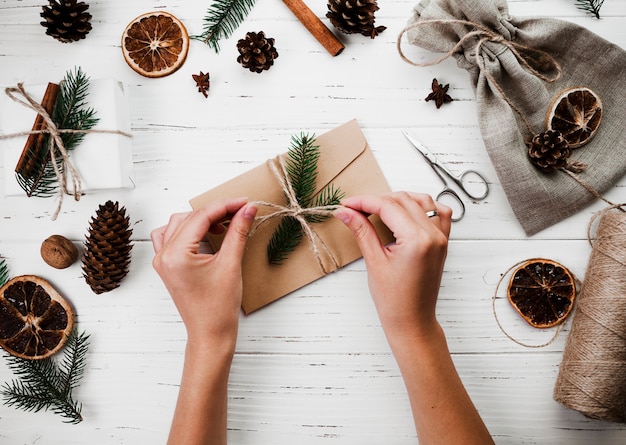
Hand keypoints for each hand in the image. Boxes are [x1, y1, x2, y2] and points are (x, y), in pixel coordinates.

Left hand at [151, 198, 256, 346]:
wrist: (210, 333)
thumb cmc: (218, 307)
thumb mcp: (230, 264)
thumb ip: (238, 232)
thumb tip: (247, 210)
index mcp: (176, 254)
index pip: (201, 217)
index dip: (225, 206)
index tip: (244, 202)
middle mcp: (163, 255)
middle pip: (189, 218)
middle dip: (215, 211)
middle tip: (240, 212)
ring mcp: (162, 261)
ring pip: (178, 224)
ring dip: (200, 219)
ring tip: (223, 224)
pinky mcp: (166, 266)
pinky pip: (170, 237)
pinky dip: (188, 230)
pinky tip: (205, 234)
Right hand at [334, 192, 451, 339]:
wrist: (413, 321)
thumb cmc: (394, 300)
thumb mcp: (374, 262)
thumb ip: (361, 231)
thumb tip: (345, 212)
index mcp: (417, 240)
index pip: (387, 206)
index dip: (364, 202)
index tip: (346, 204)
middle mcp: (433, 235)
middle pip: (403, 200)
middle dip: (377, 200)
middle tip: (355, 209)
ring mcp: (441, 238)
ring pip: (422, 201)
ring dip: (399, 199)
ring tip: (378, 209)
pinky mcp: (443, 242)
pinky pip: (439, 213)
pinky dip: (423, 206)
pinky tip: (407, 212)